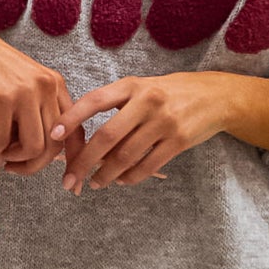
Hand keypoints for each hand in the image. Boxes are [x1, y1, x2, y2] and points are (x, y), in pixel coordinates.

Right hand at [0, 14, 76, 173]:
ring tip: (0, 157)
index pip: (76, 131)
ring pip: (34, 147)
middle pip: (54, 145)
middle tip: (15, 169)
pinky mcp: (0, 98)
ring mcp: (24, 92)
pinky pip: (2, 140)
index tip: (65, 180)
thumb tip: (41, 152)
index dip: (72, 161)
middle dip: (34, 166)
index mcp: (55, 85)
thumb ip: (36, 112)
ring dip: (15, 160)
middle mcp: (46, 87)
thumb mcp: (23, 84)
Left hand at [55, 72, 228, 191]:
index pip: (94, 101)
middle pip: (107, 136)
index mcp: (132, 85)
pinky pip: (147, 165)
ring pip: (126, 156)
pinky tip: (121, 180)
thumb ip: (115, 107)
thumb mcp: (142, 88)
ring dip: (105, 174)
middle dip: (84, 161)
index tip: (52, 135)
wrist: (215, 96)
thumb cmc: (170, 93)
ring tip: (95, 182)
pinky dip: (129, 177)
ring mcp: (164, 122)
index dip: (71, 118)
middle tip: (69, 178)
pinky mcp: (179, 140)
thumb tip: (82, 139)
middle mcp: (147, 101)